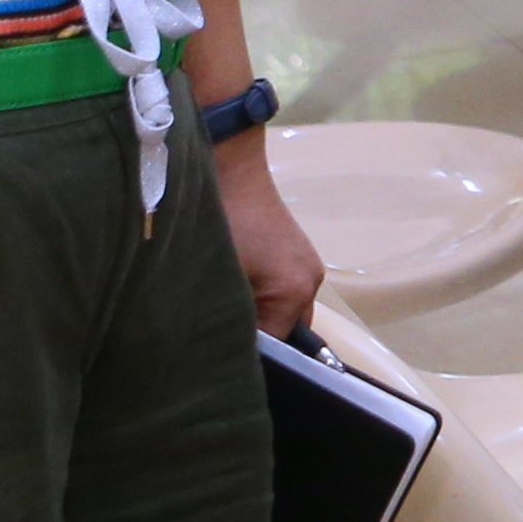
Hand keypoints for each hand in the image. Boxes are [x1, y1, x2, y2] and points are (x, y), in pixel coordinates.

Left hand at [211, 138, 326, 337]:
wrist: (225, 164)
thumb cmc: (217, 222)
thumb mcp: (214, 278)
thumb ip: (224, 317)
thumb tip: (219, 347)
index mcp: (295, 292)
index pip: (276, 347)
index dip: (245, 355)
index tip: (213, 357)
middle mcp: (310, 281)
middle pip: (285, 331)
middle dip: (255, 337)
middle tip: (212, 338)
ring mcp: (306, 264)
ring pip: (283, 310)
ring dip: (255, 314)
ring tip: (218, 310)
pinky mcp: (295, 252)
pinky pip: (282, 289)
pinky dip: (259, 296)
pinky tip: (231, 287)